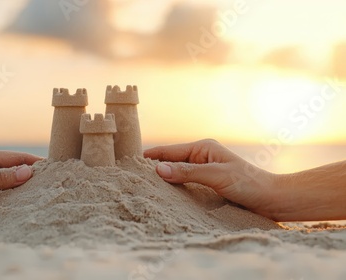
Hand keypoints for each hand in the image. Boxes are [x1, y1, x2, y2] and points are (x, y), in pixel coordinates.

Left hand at [0, 147, 41, 222]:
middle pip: (8, 163)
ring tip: (34, 187)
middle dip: (27, 170)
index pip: (14, 157)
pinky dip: (1, 186)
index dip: (34, 162)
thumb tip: (27, 171)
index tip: (53, 167)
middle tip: (48, 179)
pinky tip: (9, 195)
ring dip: (14, 179)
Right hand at [144, 139, 278, 219]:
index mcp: (203, 148)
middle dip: (153, 167)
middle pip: (170, 160)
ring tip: (142, 185)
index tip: (130, 162)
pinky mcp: (208, 183)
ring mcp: (204, 170)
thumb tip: (158, 169)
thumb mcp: (216, 176)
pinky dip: (173, 186)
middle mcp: (201, 157)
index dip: (150, 156)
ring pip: (176, 172)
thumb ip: (187, 172)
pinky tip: (165, 194)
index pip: (169, 151)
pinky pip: (184, 183)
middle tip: (131, 175)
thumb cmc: (248, 184)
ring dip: (163, 177)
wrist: (272, 198)